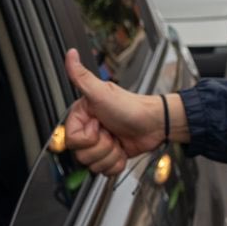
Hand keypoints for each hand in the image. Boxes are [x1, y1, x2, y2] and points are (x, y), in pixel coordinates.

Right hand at [63, 48, 164, 175]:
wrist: (156, 124)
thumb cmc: (131, 107)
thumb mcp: (102, 92)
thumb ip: (82, 76)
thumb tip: (70, 54)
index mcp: (82, 117)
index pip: (71, 140)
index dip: (87, 137)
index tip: (98, 126)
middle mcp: (89, 131)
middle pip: (82, 155)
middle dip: (101, 147)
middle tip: (111, 132)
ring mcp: (100, 145)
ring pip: (93, 165)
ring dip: (110, 155)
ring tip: (118, 140)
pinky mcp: (110, 156)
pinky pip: (104, 171)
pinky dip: (116, 164)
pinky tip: (122, 150)